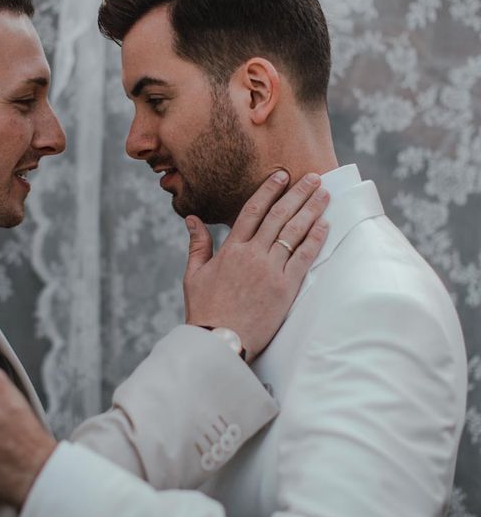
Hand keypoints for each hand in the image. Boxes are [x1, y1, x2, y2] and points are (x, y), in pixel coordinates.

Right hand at [184, 171, 328, 361]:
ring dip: (311, 210)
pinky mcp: (285, 288)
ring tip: (324, 194)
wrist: (220, 340)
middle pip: (279, 215)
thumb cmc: (204, 310)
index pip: (252, 210)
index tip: (281, 176)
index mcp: (230, 249)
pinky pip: (303, 257)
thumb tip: (192, 219)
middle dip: (298, 193)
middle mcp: (252, 255)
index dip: (269, 190)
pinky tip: (325, 224)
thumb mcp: (194, 274)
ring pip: (294, 232)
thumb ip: (197, 244)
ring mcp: (270, 270)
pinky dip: (315, 239)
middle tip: (314, 177)